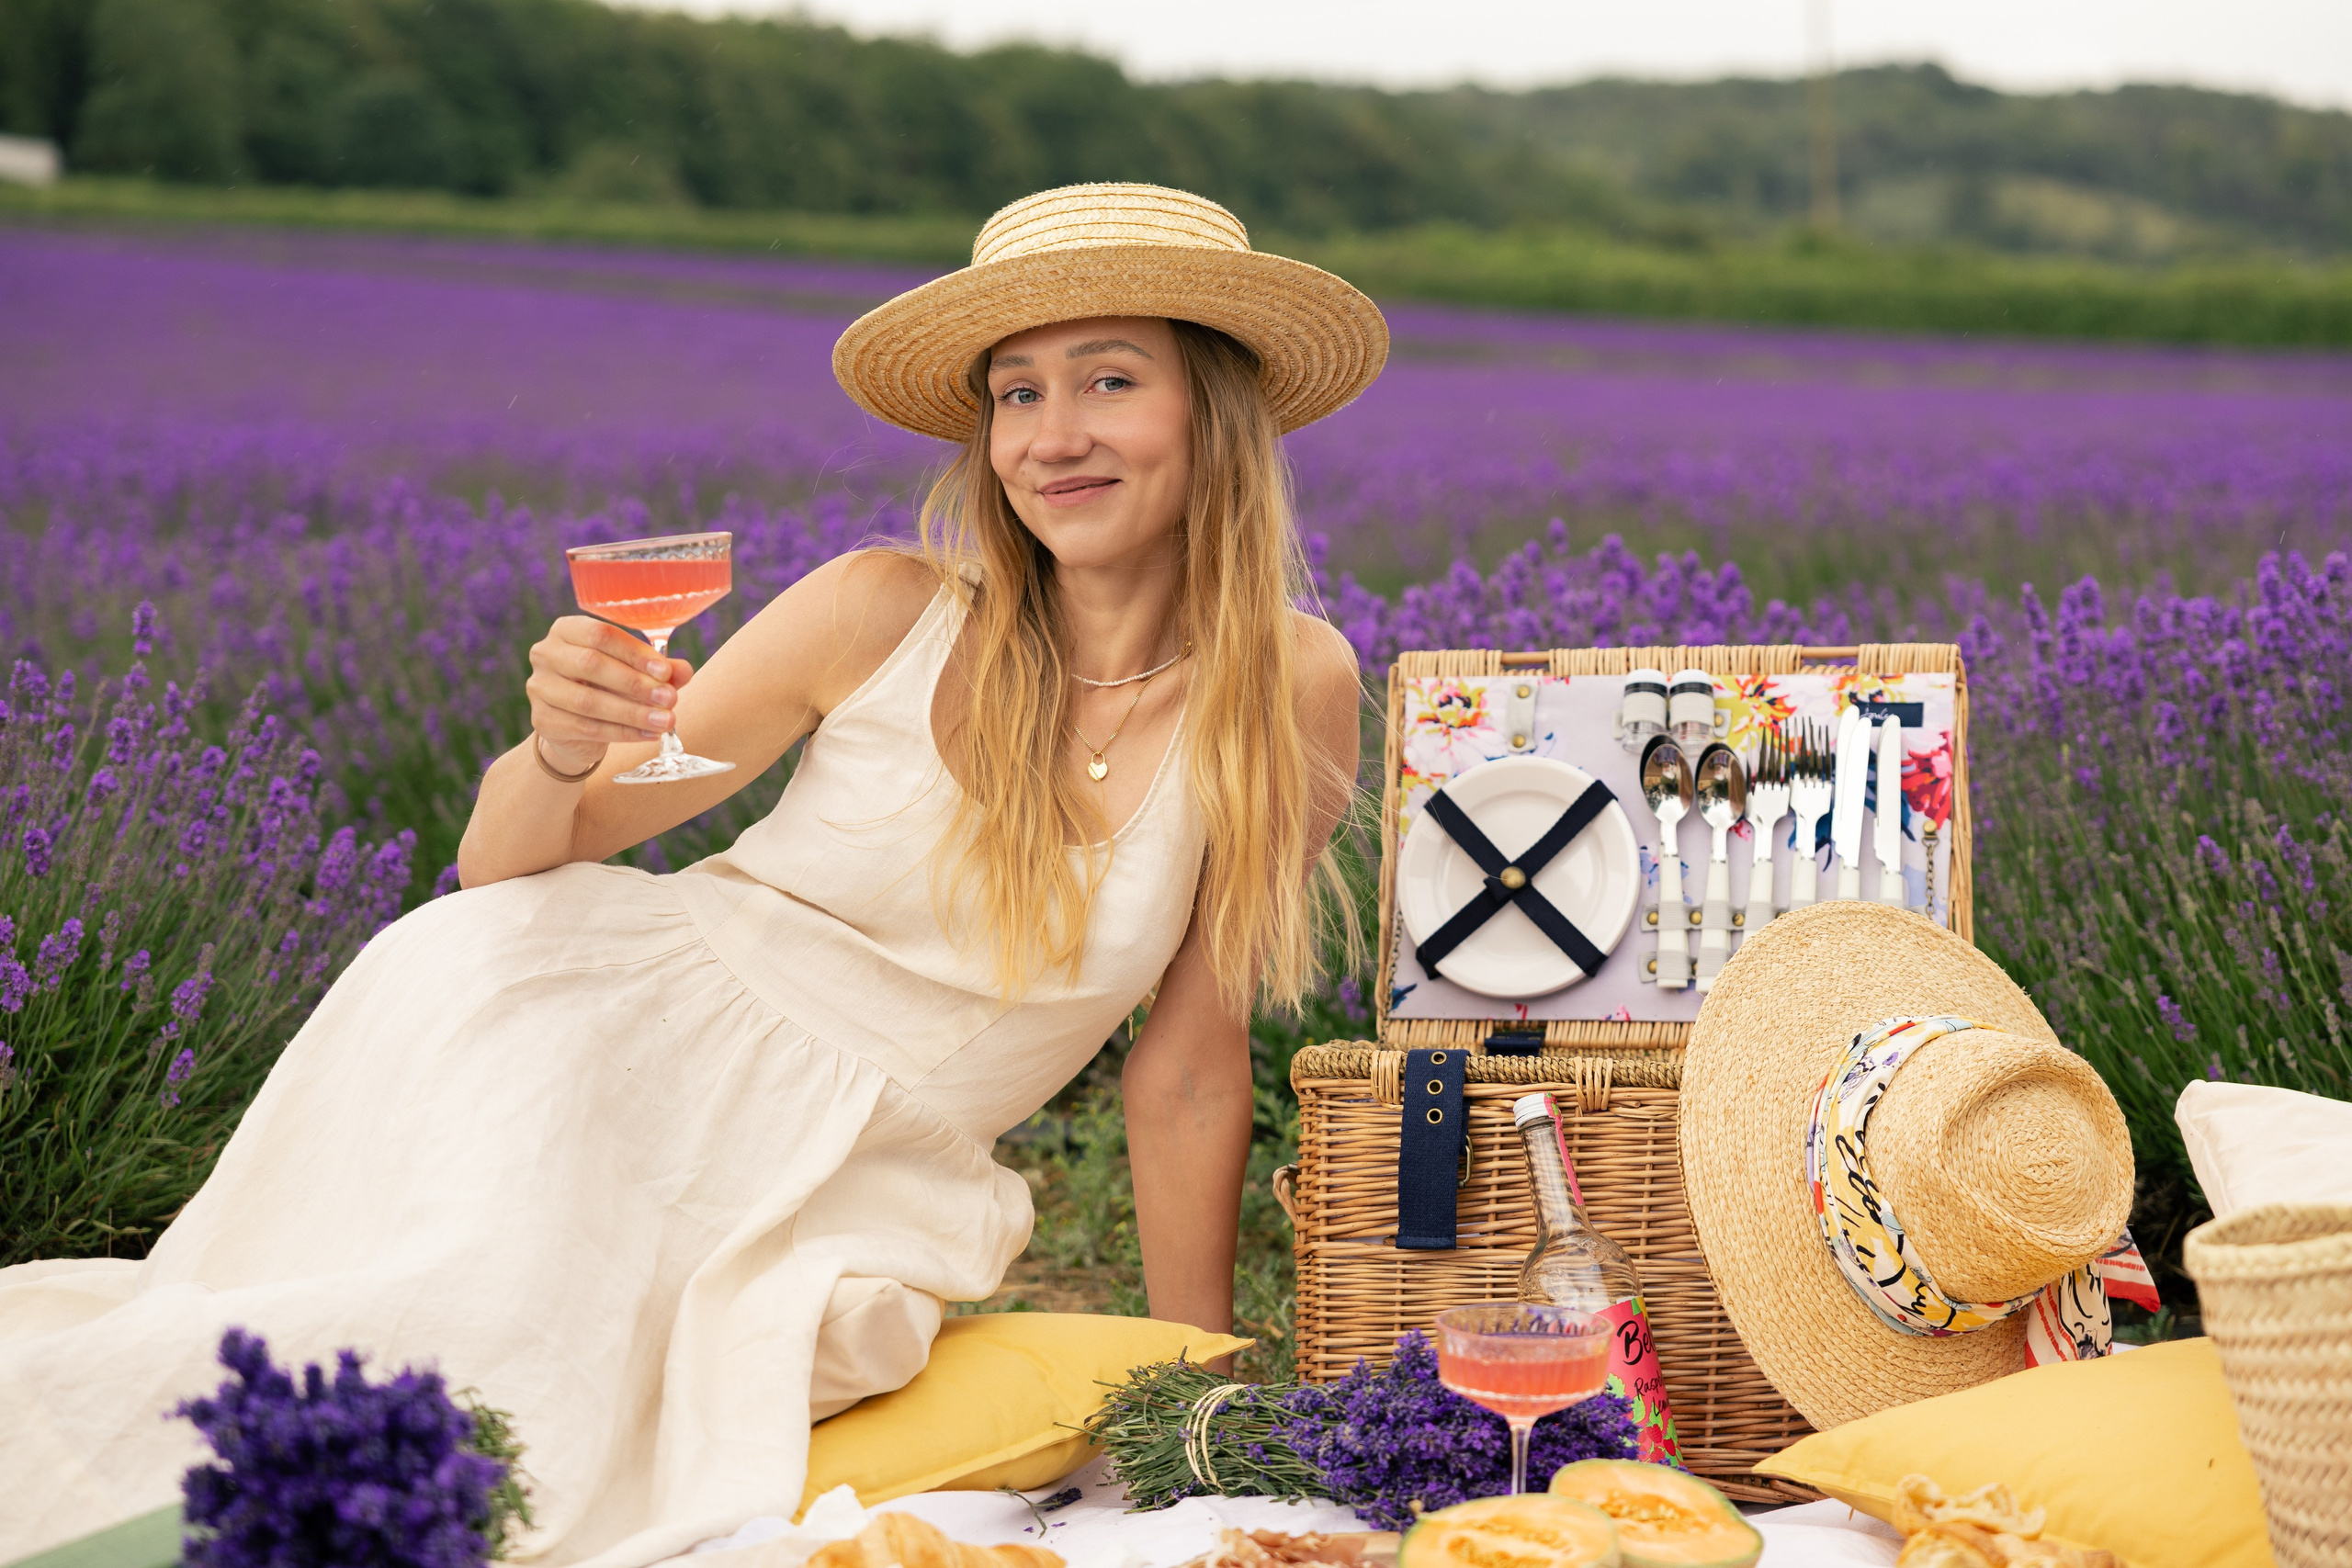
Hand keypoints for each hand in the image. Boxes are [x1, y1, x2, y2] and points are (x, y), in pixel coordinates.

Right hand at [525, 617, 696, 775]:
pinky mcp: (543, 720)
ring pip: (589, 701)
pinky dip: (623, 732)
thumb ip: (659, 669)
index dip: (635, 653)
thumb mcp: (634, 672)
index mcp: (567, 630)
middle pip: (592, 664)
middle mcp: (546, 653)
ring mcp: (539, 687)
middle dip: (635, 683)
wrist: (574, 727)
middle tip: (669, 698)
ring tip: (665, 720)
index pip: (601, 634)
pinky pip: (587, 728)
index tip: (665, 671)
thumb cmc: (607, 687)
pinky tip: (649, 734)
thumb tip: (683, 670)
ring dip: (632, 712)